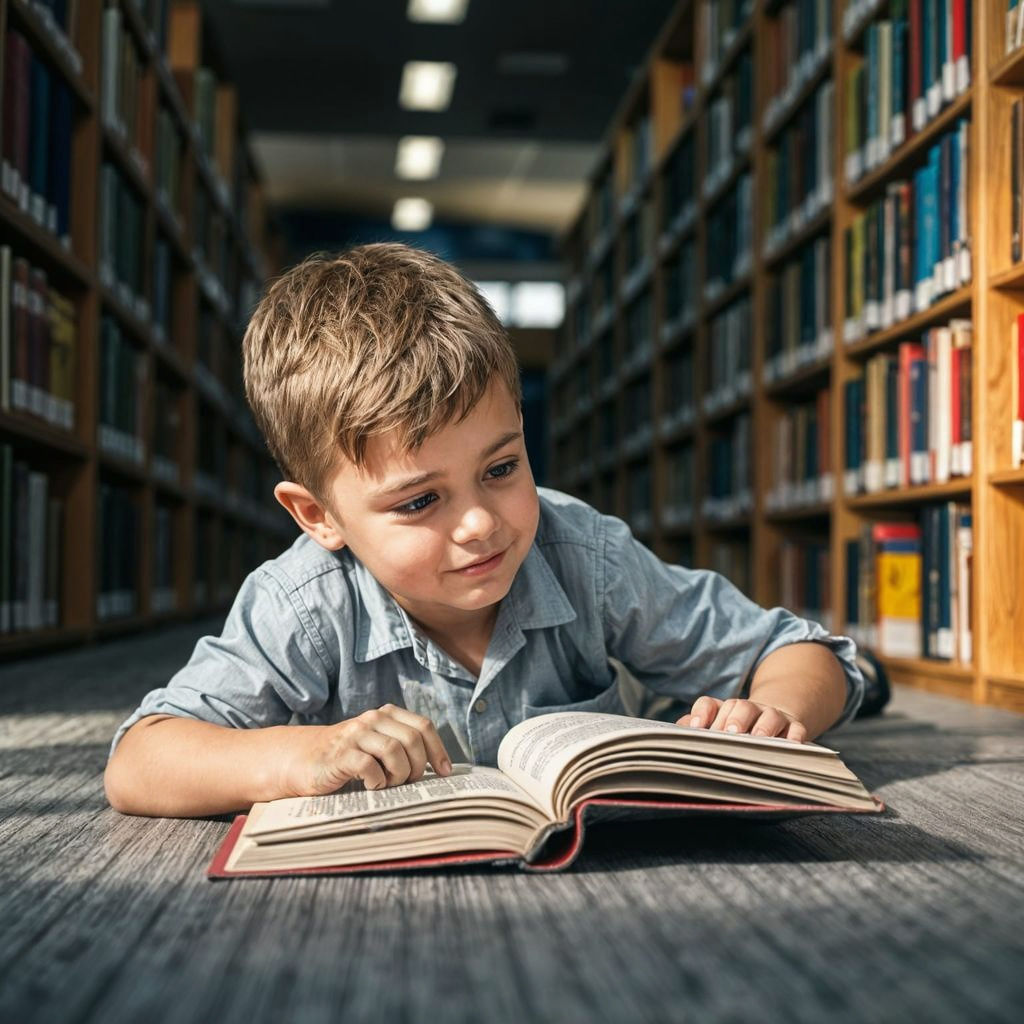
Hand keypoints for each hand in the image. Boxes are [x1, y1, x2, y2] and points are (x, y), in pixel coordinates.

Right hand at [280, 704, 452, 796]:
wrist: (303, 761)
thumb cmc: (348, 758)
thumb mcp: (377, 745)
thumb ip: (402, 747)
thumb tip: (439, 769)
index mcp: (386, 715)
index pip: (423, 726)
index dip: (438, 750)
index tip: (445, 772)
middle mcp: (372, 719)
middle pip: (412, 739)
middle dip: (418, 766)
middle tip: (408, 782)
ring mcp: (355, 735)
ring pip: (395, 751)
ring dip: (398, 775)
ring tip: (388, 784)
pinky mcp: (340, 754)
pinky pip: (370, 766)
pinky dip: (377, 781)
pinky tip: (372, 786)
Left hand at [675, 696, 807, 742]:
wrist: (778, 721)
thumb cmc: (740, 731)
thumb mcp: (717, 729)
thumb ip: (697, 730)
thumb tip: (676, 735)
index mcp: (724, 709)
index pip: (709, 704)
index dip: (702, 713)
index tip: (696, 727)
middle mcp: (748, 710)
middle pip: (739, 706)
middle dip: (734, 719)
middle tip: (728, 733)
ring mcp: (773, 718)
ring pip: (769, 716)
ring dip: (762, 727)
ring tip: (756, 739)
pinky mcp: (795, 729)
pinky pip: (796, 731)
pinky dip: (794, 738)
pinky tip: (790, 747)